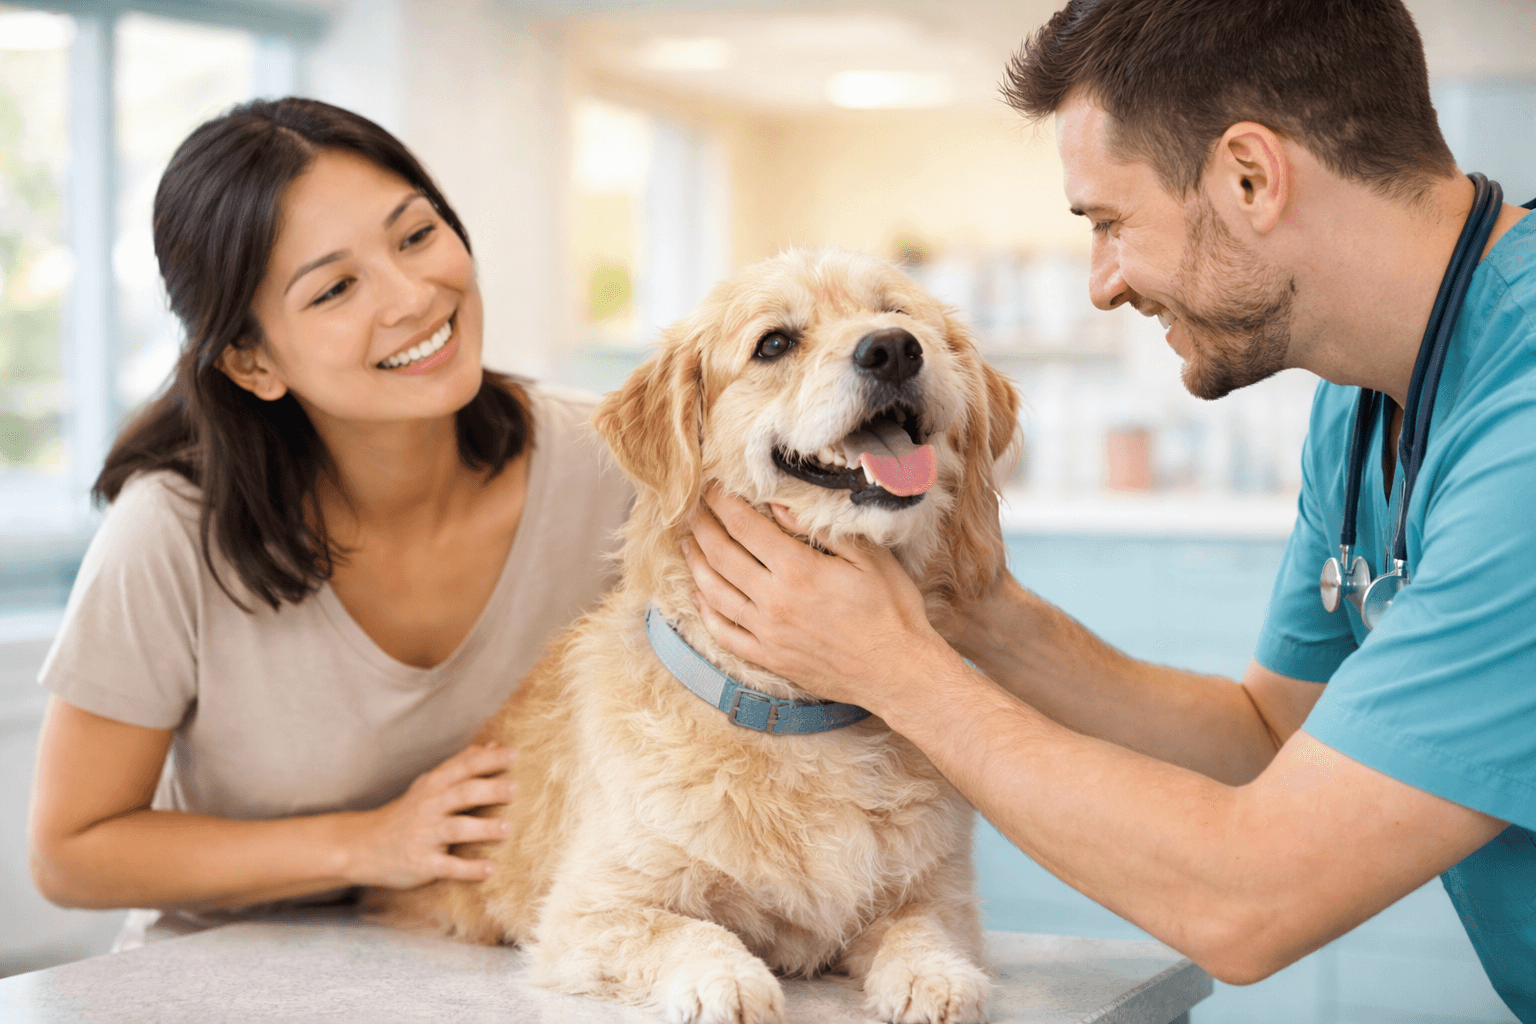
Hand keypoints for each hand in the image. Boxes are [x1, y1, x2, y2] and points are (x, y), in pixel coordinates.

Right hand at [343, 743, 517, 888]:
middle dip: (489, 790)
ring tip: (508, 828)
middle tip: (515, 787)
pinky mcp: (422, 863)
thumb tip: (493, 745)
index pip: (465, 767)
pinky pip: (448, 866)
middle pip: (462, 794)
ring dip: (483, 828)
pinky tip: (491, 870)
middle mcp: (430, 807)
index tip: (514, 755)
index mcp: (435, 785)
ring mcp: (425, 835)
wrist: (364, 845)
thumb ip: (462, 765)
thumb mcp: (430, 783)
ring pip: (456, 829)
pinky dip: (469, 869)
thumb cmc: (408, 812)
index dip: (489, 760)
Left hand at [682, 486, 954, 711]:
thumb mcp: (870, 559)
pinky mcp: (768, 658)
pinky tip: (700, 596)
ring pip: (714, 593)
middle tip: (691, 509)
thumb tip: (780, 508)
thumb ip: (822, 531)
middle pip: (721, 556)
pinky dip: (706, 611)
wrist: (898, 673)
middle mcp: (773, 601)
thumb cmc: (892, 612)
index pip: (745, 527)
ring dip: (695, 564)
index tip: (713, 488)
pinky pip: (724, 633)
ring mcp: (767, 633)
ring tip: (687, 544)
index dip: (724, 504)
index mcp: (798, 571)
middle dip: (702, 527)